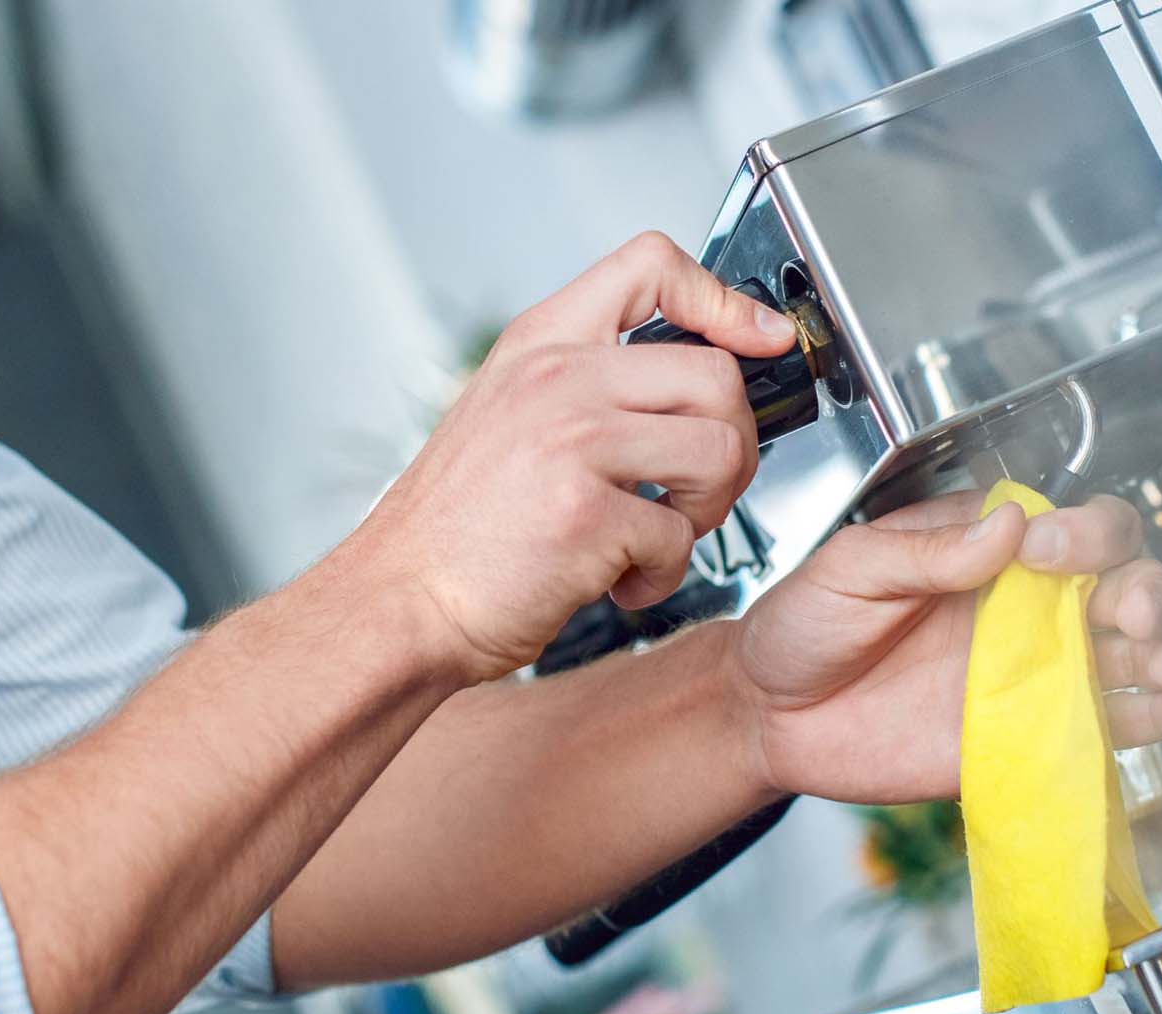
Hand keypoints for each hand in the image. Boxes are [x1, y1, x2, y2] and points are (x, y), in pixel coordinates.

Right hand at [347, 233, 797, 683]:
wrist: (399, 600)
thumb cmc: (458, 524)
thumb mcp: (511, 410)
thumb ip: (591, 380)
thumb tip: (697, 377)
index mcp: (543, 343)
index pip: (653, 265)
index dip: (724, 300)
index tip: (762, 337)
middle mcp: (558, 380)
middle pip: (718, 375)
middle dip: (735, 443)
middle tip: (700, 488)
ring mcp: (572, 443)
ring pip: (719, 452)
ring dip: (708, 510)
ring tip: (661, 533)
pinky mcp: (587, 516)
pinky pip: (680, 538)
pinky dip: (662, 576)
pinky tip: (620, 580)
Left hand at [728, 491, 1161, 803]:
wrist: (771, 718)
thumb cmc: (804, 628)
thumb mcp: (848, 570)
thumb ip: (924, 552)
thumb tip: (1006, 525)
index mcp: (986, 552)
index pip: (1069, 524)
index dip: (1078, 532)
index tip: (1044, 553)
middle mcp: (1026, 606)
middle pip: (1124, 581)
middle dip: (1143, 590)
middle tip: (1124, 612)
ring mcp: (1036, 672)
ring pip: (1134, 651)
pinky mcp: (1033, 736)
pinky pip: (1113, 723)